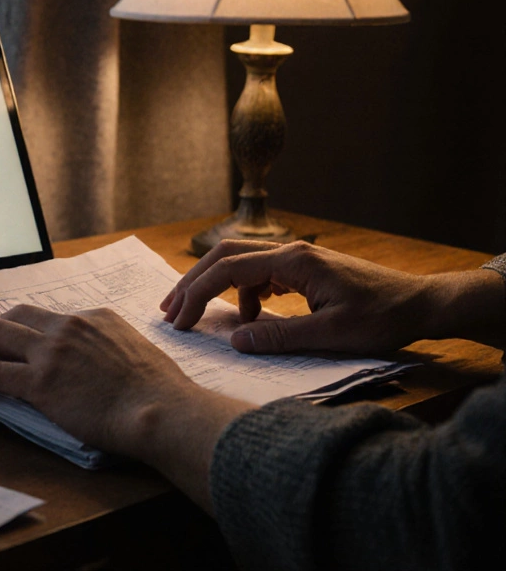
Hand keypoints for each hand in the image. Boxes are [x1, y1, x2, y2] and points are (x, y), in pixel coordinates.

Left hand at [0, 305, 195, 457]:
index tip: (15, 344)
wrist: (161, 410)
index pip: (48, 317)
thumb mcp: (136, 352)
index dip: (26, 331)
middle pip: (15, 317)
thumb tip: (101, 366)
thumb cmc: (160, 393)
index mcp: (94, 318)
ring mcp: (52, 351)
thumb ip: (111, 350)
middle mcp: (69, 326)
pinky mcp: (40, 381)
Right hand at [161, 239, 503, 353]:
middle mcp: (291, 252)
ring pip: (240, 262)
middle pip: (225, 256)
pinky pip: (259, 272)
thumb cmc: (382, 318)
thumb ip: (280, 336)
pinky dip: (243, 293)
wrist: (421, 304)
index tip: (178, 321)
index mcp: (294, 262)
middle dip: (192, 283)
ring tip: (195, 314)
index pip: (229, 269)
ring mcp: (297, 258)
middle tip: (169, 311)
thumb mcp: (332, 336)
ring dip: (213, 286)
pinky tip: (249, 317)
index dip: (196, 294)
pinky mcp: (303, 268)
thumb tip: (235, 339)